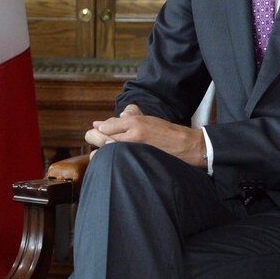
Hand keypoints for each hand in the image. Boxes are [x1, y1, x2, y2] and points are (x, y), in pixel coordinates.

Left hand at [84, 104, 206, 167]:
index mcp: (134, 121)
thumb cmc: (168, 133)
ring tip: (103, 154)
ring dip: (100, 152)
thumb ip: (133, 116)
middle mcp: (131, 132)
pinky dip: (109, 160)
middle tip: (95, 141)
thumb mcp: (149, 119)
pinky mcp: (136, 158)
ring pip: (103, 149)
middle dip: (93, 138)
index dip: (99, 129)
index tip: (96, 131)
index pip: (106, 125)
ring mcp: (132, 146)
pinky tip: (111, 162)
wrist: (186, 147)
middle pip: (98, 136)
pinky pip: (114, 159)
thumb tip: (119, 116)